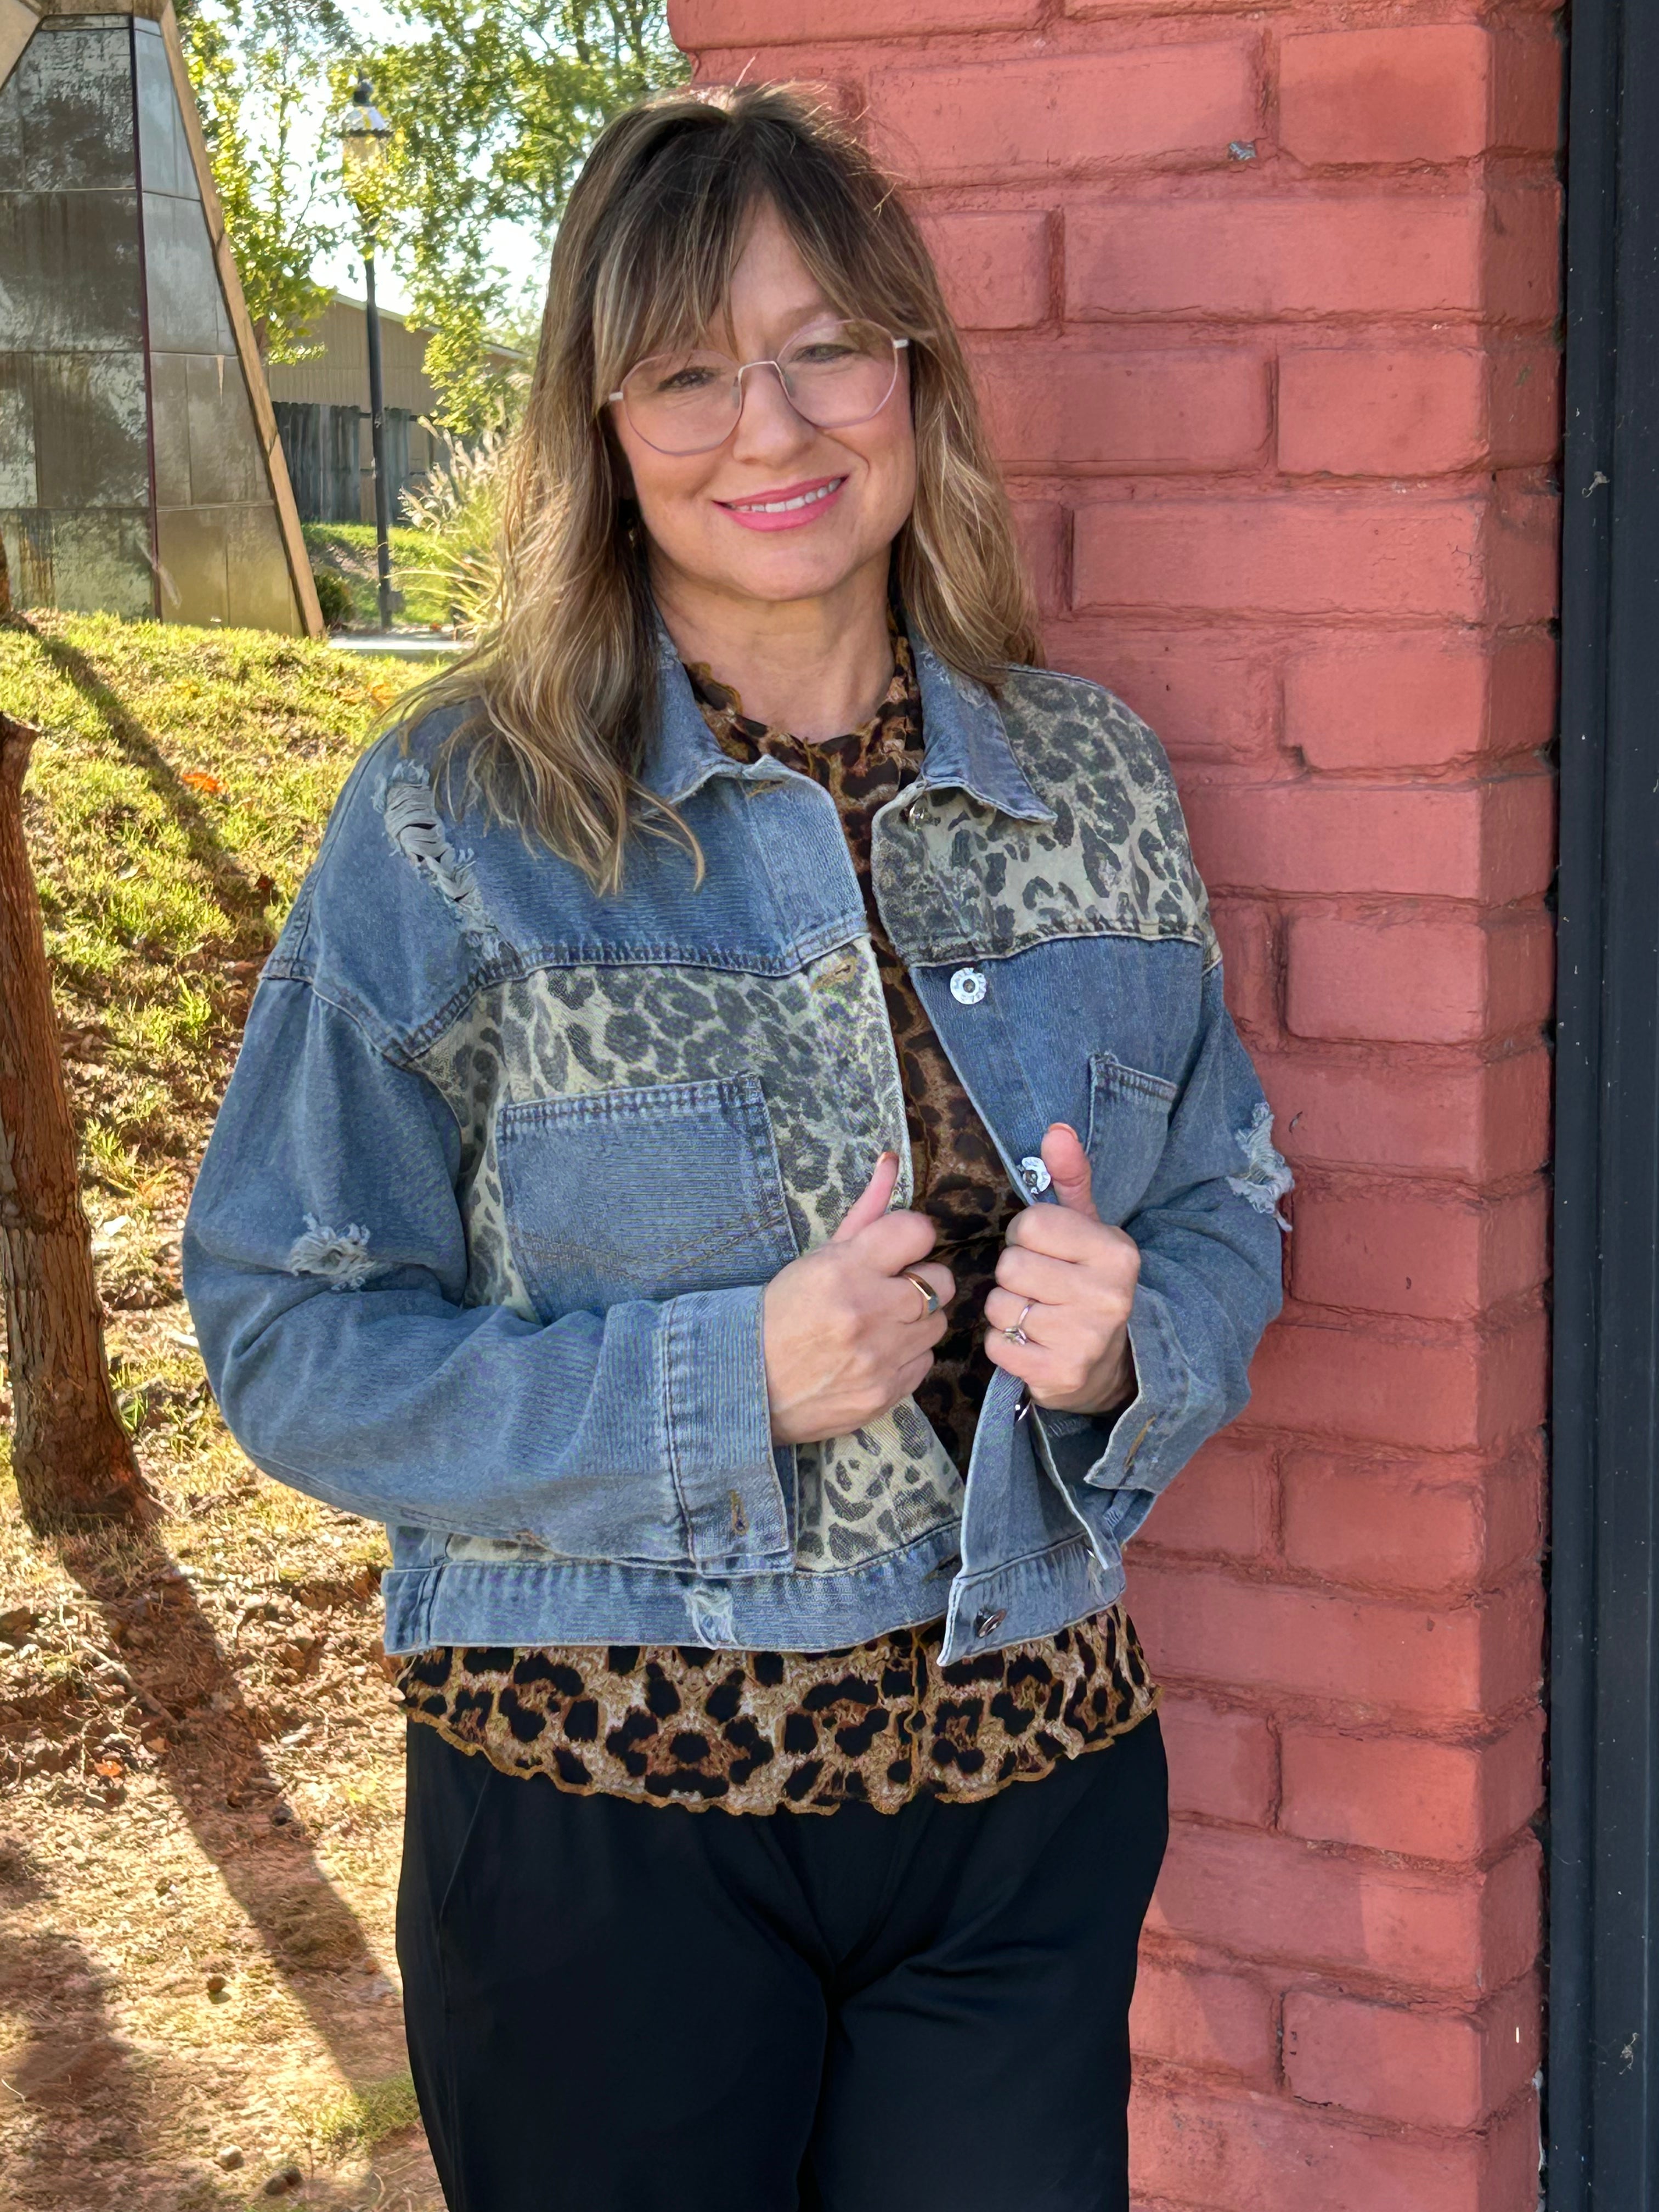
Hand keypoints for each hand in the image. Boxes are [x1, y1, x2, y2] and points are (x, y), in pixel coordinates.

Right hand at [762, 1152, 954, 1446]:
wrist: (749, 1383)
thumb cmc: (783, 1312)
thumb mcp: (818, 1256)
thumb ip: (865, 1211)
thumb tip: (892, 1162)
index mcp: (845, 1268)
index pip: (919, 1232)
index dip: (911, 1239)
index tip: (898, 1250)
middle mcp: (867, 1311)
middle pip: (940, 1281)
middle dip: (919, 1281)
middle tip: (888, 1290)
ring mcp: (879, 1357)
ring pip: (937, 1323)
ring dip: (915, 1321)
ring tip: (880, 1324)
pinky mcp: (886, 1392)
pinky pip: (925, 1362)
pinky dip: (906, 1356)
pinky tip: (876, 1354)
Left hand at [983, 1123, 1138, 1415]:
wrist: (1110, 1363)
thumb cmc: (1086, 1282)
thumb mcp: (1086, 1227)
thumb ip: (1069, 1178)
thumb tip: (1056, 1130)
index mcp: (1116, 1252)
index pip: (1030, 1224)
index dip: (1025, 1236)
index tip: (1044, 1250)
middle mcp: (1108, 1295)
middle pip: (1011, 1265)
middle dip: (1012, 1274)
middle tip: (1037, 1285)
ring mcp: (1086, 1339)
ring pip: (999, 1306)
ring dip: (1005, 1309)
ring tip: (1033, 1313)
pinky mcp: (1060, 1374)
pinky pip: (997, 1345)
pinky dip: (1003, 1343)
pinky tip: (1028, 1342)